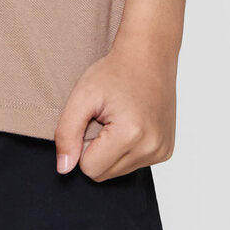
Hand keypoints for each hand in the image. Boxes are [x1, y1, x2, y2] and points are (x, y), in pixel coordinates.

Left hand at [54, 35, 176, 180]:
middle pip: (104, 174)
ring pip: (119, 171)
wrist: (148, 55)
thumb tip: (64, 168)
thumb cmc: (115, 71)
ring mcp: (162, 151)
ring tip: (118, 118)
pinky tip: (131, 123)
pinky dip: (127, 148)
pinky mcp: (166, 151)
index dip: (82, 144)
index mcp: (131, 135)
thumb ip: (66, 133)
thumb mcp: (82, 95)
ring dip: (112, 149)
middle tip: (104, 118)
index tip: (92, 119)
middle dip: (97, 149)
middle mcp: (151, 147)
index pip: (90, 169)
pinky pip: (134, 164)